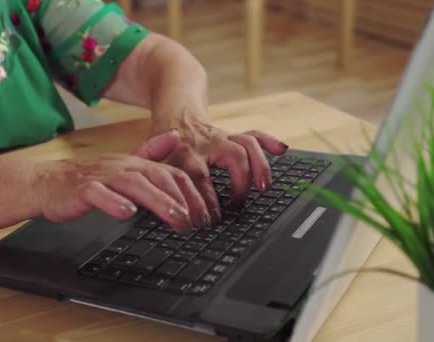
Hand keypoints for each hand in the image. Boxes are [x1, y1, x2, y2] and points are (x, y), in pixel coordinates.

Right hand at [29, 130, 208, 231]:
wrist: (45, 182)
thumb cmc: (87, 179)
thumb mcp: (123, 165)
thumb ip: (150, 153)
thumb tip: (176, 136)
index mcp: (134, 163)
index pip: (171, 174)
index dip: (191, 194)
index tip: (204, 215)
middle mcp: (121, 166)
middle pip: (158, 178)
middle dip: (181, 200)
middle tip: (197, 222)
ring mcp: (101, 177)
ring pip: (134, 185)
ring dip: (159, 201)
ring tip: (176, 217)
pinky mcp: (81, 190)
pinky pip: (98, 194)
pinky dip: (113, 202)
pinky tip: (127, 213)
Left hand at [155, 115, 287, 222]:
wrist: (175, 113)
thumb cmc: (163, 146)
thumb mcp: (152, 160)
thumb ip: (156, 181)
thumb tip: (160, 211)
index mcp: (184, 153)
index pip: (198, 179)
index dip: (205, 202)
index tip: (208, 221)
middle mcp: (206, 144)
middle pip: (231, 156)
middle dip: (240, 182)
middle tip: (237, 207)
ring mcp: (223, 139)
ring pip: (246, 144)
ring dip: (259, 164)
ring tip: (264, 187)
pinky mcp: (233, 136)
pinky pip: (254, 135)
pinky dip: (269, 142)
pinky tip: (282, 150)